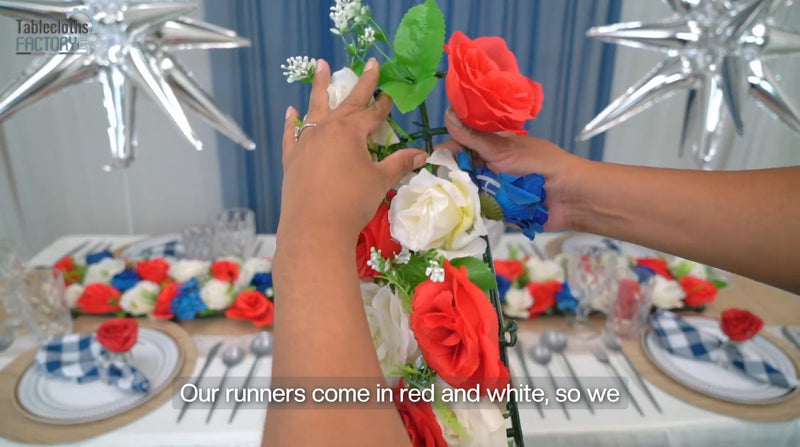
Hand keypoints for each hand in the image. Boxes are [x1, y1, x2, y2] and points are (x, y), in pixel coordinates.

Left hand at [278, 58, 427, 245]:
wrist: (314, 228)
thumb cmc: (352, 202)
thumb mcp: (380, 181)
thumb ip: (399, 164)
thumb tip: (422, 154)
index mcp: (350, 131)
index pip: (372, 113)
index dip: (384, 104)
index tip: (391, 92)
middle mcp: (327, 129)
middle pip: (348, 102)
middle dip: (362, 83)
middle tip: (372, 64)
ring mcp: (306, 142)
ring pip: (314, 108)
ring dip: (319, 86)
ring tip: (320, 65)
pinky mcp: (291, 157)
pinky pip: (291, 133)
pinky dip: (291, 121)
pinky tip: (291, 110)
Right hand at [438, 108, 586, 230]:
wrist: (567, 196)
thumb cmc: (538, 165)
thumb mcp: (502, 148)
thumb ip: (473, 136)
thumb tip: (447, 112)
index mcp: (491, 147)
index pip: (460, 146)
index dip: (445, 153)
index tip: (429, 161)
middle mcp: (490, 167)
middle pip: (459, 171)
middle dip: (447, 178)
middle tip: (430, 186)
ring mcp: (493, 190)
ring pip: (465, 192)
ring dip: (456, 197)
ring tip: (436, 203)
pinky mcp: (497, 211)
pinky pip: (477, 211)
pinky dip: (468, 213)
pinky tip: (450, 216)